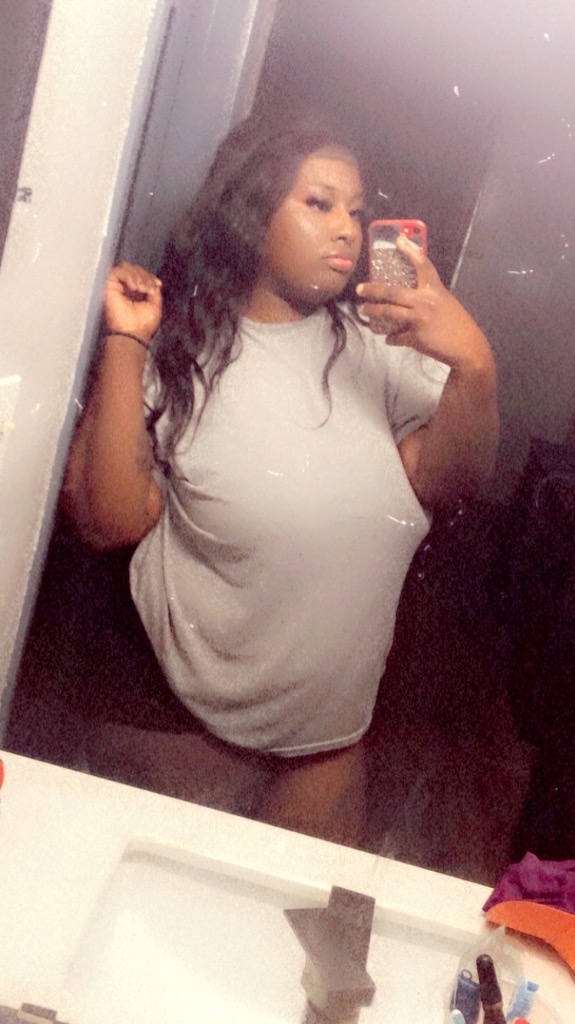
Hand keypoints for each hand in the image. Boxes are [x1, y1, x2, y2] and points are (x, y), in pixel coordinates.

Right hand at [104, 261, 162, 344]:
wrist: (132, 332)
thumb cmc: (143, 323)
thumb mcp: (155, 304)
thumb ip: (154, 290)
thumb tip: (155, 281)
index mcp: (136, 292)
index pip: (142, 275)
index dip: (150, 276)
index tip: (157, 284)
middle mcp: (125, 288)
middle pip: (135, 269)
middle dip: (145, 276)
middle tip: (148, 289)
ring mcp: (117, 286)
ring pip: (127, 268)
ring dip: (137, 276)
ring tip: (141, 288)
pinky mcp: (109, 286)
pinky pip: (118, 271)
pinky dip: (128, 275)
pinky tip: (133, 287)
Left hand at [356, 234, 490, 372]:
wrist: (467, 348)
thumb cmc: (458, 324)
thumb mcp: (445, 303)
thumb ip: (428, 296)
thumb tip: (410, 297)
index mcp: (435, 289)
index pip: (423, 264)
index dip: (410, 251)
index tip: (398, 240)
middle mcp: (425, 301)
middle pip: (393, 292)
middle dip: (373, 289)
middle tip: (360, 289)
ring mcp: (419, 319)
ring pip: (389, 313)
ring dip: (373, 312)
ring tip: (364, 311)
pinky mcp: (415, 337)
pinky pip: (396, 337)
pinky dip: (391, 338)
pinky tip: (387, 337)